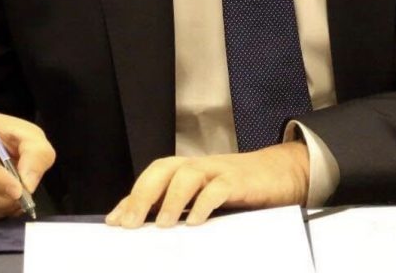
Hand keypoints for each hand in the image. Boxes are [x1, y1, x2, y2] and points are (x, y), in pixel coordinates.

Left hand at [105, 141, 309, 228]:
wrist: (281, 174)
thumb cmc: (241, 190)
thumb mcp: (207, 200)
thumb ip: (183, 209)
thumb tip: (148, 229)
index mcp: (189, 171)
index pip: (153, 177)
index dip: (132, 197)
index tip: (115, 222)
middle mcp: (200, 167)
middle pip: (164, 168)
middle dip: (143, 194)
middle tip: (129, 223)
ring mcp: (220, 170)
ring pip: (188, 173)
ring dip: (171, 199)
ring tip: (161, 225)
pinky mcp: (240, 180)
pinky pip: (219, 186)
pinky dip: (205, 202)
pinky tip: (196, 222)